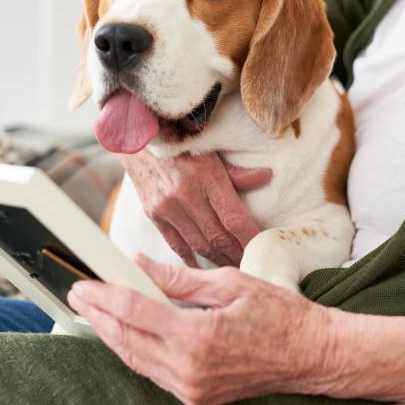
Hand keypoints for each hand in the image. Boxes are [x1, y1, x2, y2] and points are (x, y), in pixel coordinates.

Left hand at [69, 255, 404, 404]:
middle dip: (97, 315)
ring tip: (92, 312)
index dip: (103, 296)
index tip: (83, 283)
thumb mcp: (229, 284)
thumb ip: (178, 278)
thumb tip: (140, 266)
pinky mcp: (196, 397)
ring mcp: (191, 389)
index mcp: (197, 337)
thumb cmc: (281, 316)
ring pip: (134, 360)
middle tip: (79, 294)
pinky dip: (133, 351)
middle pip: (125, 339)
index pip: (133, 313)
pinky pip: (152, 373)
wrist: (313, 356)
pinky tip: (123, 334)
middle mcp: (189, 370)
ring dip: (109, 334)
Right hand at [118, 151, 271, 266]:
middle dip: (237, 253)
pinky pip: (175, 245)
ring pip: (198, 244)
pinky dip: (191, 258)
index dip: (250, 237)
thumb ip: (236, 171)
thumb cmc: (180, 143)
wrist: (138, 139)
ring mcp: (167, 207)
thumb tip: (265, 177)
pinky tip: (203, 266)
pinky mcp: (153, 215)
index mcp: (206, 175)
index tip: (261, 248)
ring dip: (218, 259)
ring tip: (233, 264)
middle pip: (218, 236)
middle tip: (251, 262)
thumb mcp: (211, 150)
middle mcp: (185, 194)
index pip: (234, 218)